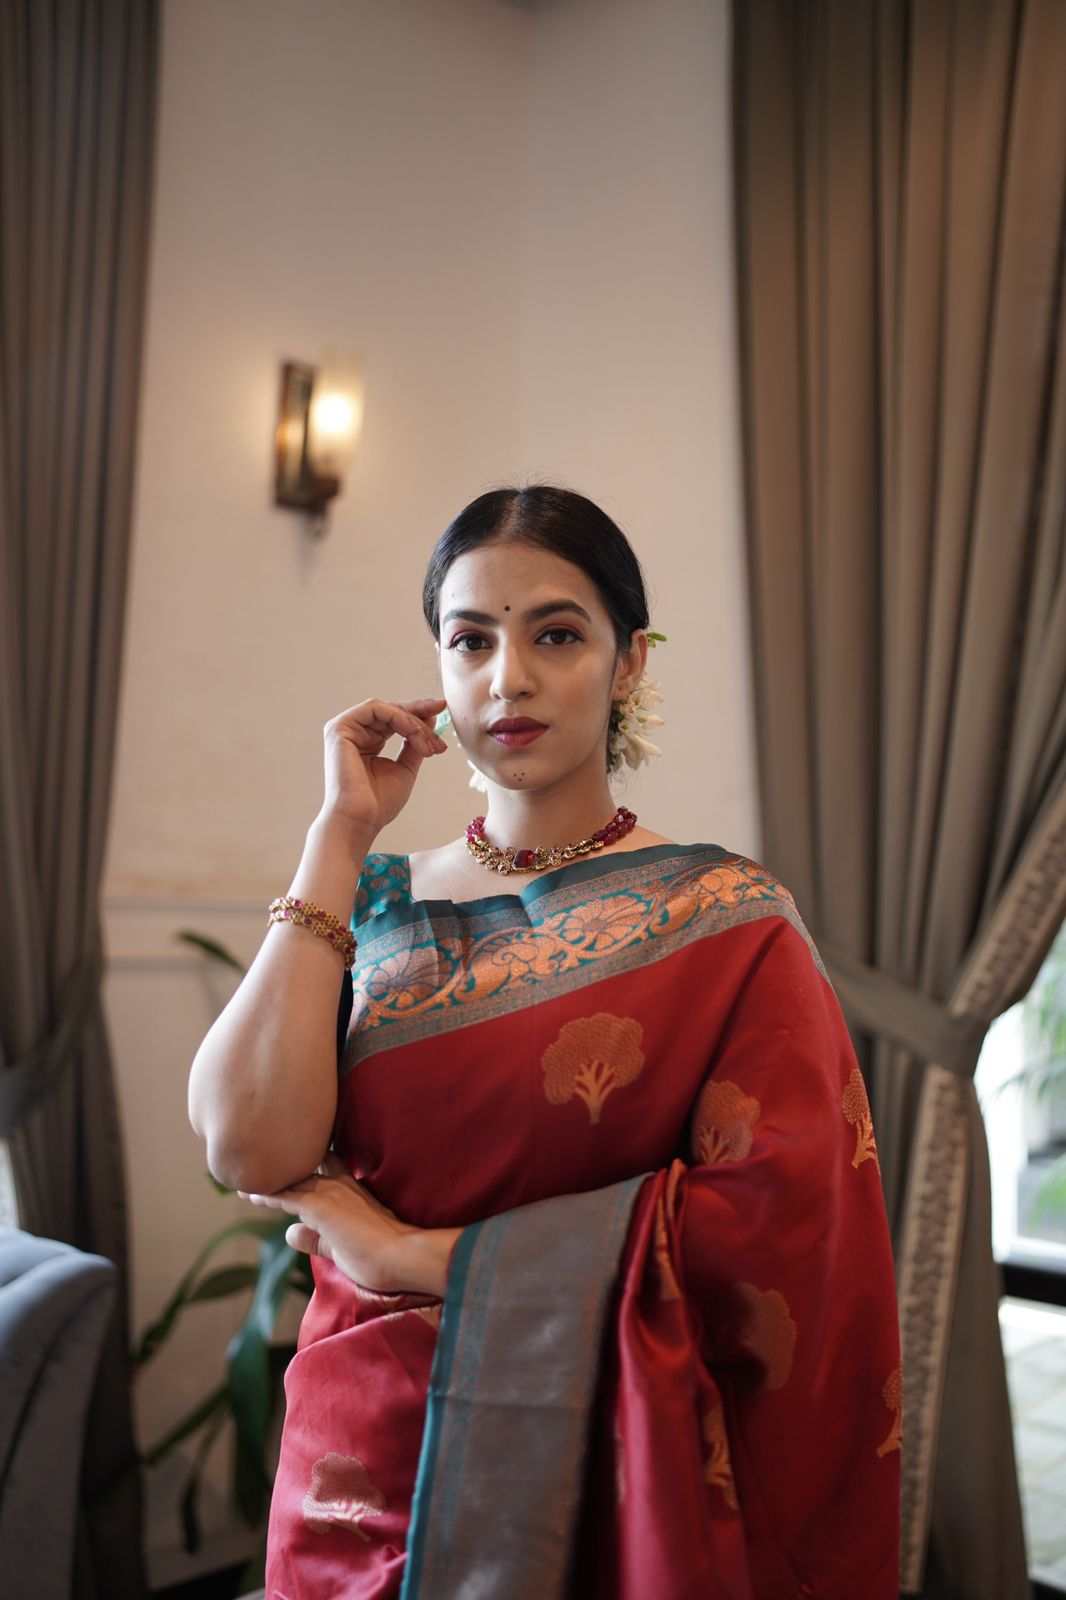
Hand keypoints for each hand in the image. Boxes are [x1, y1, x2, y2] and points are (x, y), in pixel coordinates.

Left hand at [238, 1153, 456, 1296]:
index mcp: (351, 1188)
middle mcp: (339, 1184)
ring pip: (290, 1179)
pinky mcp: (320, 1207)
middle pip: (302, 1167)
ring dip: (266, 1180)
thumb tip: (288, 1233)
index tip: (284, 1160)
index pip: (323, 1166)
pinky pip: (285, 1196)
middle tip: (257, 1160)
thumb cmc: (382, 1254)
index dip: (303, 1163)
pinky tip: (249, 1194)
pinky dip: (266, 1195)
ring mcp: (330, 1193)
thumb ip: (315, 1238)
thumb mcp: (340, 1246)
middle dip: (280, 1166)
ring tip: (243, 1177)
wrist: (403, 1255)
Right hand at [320, 696, 448, 841]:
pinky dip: (400, 718)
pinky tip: (414, 734)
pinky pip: (376, 709)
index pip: (394, 719)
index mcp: (366, 741)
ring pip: (387, 709)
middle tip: (442, 714)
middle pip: (391, 710)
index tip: (442, 710)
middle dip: (420, 713)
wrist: (360, 821)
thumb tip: (429, 718)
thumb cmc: (378, 803)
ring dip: (413, 722)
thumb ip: (415, 743)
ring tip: (429, 744)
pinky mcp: (339, 728)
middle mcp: (354, 732)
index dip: (418, 714)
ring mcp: (344, 729)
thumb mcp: (405, 768)